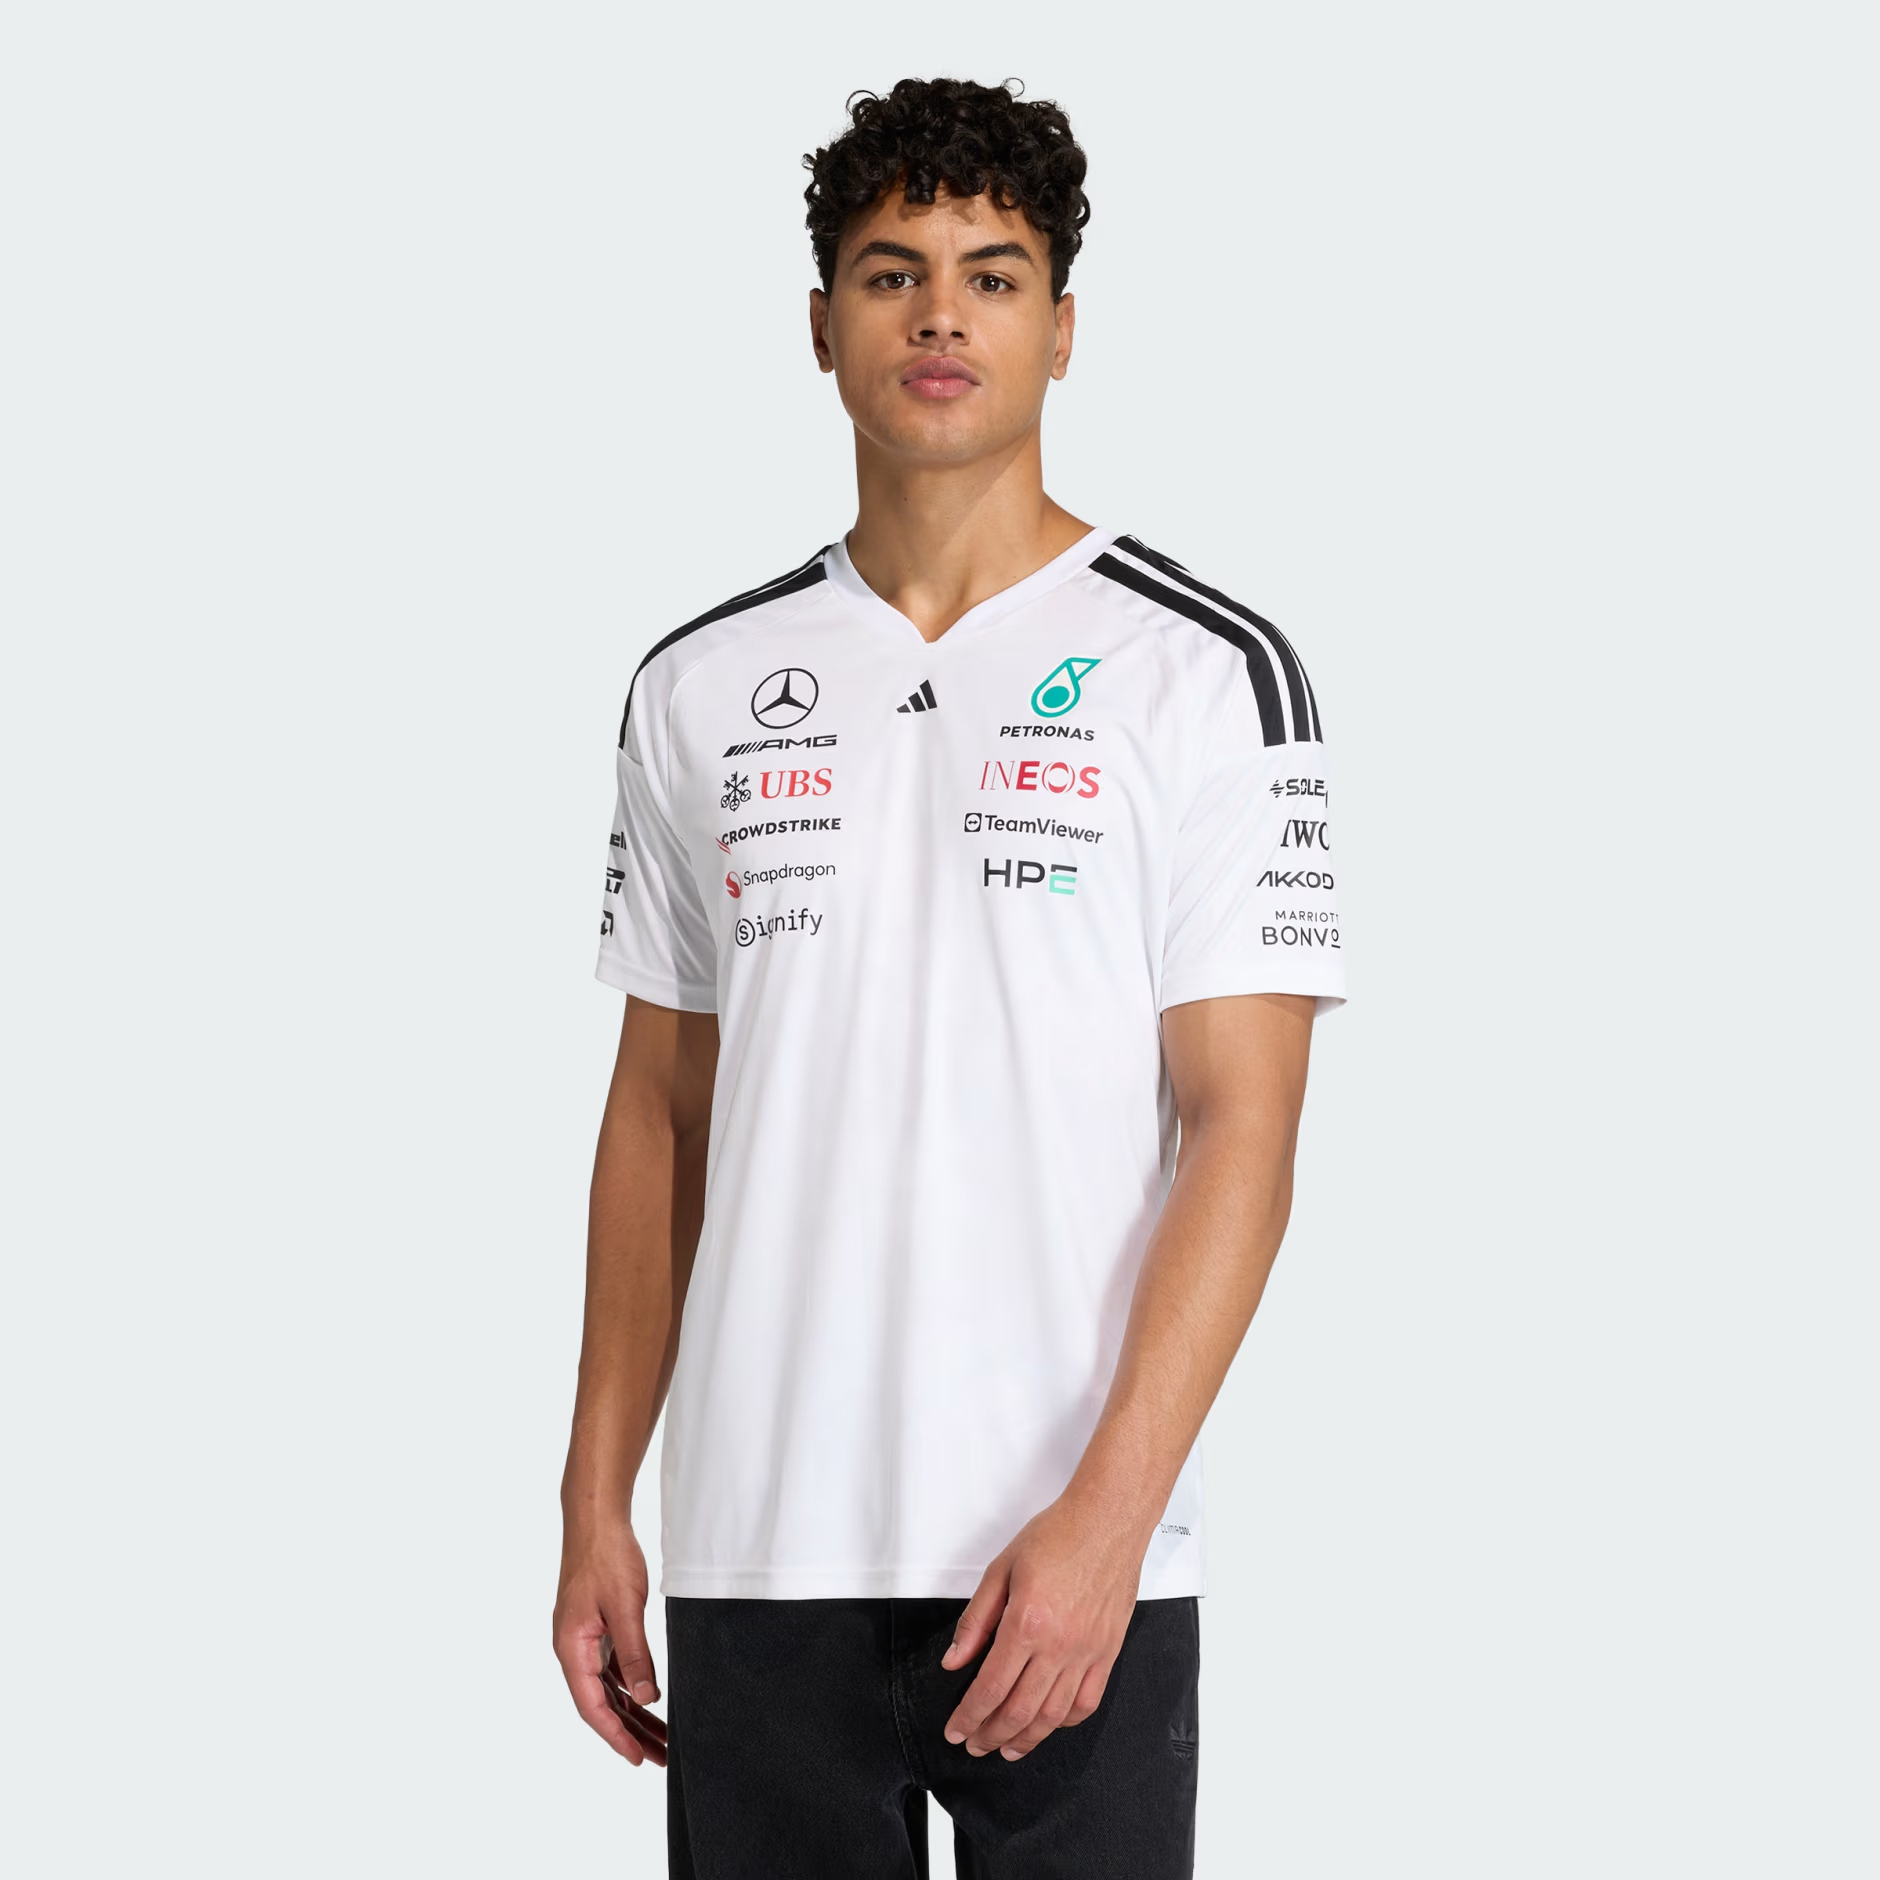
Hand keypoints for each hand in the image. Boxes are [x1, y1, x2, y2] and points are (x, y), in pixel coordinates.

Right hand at [553, 1515, 667, 1766]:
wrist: (595, 1518)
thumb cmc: (606, 1556)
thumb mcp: (625, 1607)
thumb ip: (636, 1654)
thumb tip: (647, 1698)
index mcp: (571, 1648)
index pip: (592, 1706)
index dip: (615, 1736)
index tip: (638, 1759)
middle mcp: (573, 1649)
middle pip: (601, 1703)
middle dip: (630, 1732)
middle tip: (661, 1757)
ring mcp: (583, 1639)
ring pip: (608, 1688)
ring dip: (632, 1713)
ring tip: (660, 1737)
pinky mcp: (596, 1628)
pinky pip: (612, 1668)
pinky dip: (630, 1686)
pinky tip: (649, 1700)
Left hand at [939, 1487, 1146, 1760]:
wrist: (1108, 1520)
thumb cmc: (1057, 1535)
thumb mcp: (1001, 1569)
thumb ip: (976, 1619)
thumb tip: (955, 1660)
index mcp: (1027, 1623)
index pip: (990, 1687)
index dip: (969, 1716)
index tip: (956, 1730)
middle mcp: (1059, 1645)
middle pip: (1020, 1710)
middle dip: (991, 1735)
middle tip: (974, 1744)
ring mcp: (1087, 1652)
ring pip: (1053, 1715)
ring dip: (1026, 1739)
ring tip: (1006, 1747)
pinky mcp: (1108, 1651)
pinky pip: (1087, 1702)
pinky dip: (1064, 1722)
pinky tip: (1048, 1725)